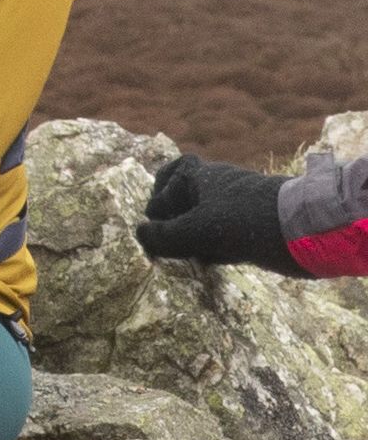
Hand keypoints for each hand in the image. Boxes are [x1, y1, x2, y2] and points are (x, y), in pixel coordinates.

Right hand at [136, 154, 301, 274]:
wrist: (301, 230)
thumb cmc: (242, 221)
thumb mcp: (194, 230)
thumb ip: (162, 235)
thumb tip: (139, 234)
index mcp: (200, 176)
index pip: (166, 178)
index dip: (157, 200)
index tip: (155, 221)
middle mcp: (214, 187)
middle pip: (181, 199)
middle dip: (170, 221)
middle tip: (165, 240)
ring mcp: (231, 206)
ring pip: (198, 219)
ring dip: (188, 237)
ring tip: (183, 256)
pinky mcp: (245, 226)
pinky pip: (216, 235)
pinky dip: (207, 248)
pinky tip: (206, 263)